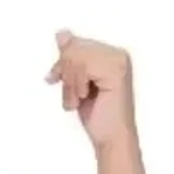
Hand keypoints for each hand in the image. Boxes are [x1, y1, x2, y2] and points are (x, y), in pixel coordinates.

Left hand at [45, 29, 135, 148]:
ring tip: (77, 100)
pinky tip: (83, 98)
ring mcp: (119, 61)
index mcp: (111, 54)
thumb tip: (62, 33)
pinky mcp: (116, 71)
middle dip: (65, 73)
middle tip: (71, 95)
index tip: (54, 77)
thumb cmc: (98, 117)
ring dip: (70, 83)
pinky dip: (76, 85)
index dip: (62, 62)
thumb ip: (71, 59)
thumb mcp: (77, 83)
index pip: (77, 44)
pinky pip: (83, 66)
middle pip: (75, 48)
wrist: (111, 139)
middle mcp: (118, 54)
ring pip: (77, 57)